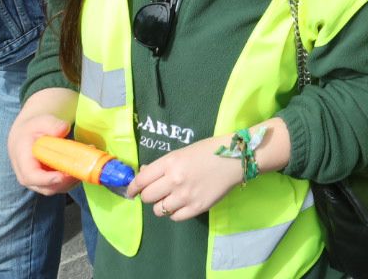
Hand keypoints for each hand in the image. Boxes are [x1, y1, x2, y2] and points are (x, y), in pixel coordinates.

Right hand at [7, 114, 79, 195]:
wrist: (29, 137)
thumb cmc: (34, 129)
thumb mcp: (40, 122)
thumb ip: (52, 124)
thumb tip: (63, 129)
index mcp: (23, 162)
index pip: (32, 176)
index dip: (47, 179)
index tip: (62, 175)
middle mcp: (29, 178)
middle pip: (48, 187)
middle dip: (68, 179)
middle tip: (84, 166)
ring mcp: (41, 183)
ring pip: (59, 188)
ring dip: (75, 178)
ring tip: (89, 161)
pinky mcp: (52, 183)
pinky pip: (65, 184)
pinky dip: (76, 176)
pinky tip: (87, 163)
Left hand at [128, 135, 245, 221]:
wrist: (235, 158)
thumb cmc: (208, 151)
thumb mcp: (182, 152)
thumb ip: (162, 165)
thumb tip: (144, 175)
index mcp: (170, 163)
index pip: (141, 180)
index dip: (132, 188)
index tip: (131, 192)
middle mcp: (175, 180)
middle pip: (148, 197)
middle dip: (149, 196)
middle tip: (157, 193)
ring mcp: (186, 196)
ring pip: (159, 210)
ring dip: (161, 205)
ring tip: (171, 199)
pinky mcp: (197, 207)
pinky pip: (175, 217)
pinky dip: (175, 212)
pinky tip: (182, 204)